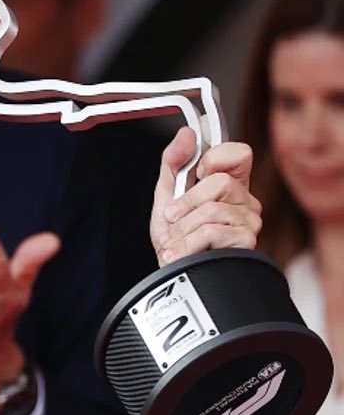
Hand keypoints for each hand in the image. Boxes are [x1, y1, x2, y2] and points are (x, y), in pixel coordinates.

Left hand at [152, 128, 261, 265]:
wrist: (173, 281)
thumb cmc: (174, 243)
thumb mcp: (165, 199)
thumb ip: (172, 164)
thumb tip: (186, 133)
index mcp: (230, 185)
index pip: (240, 153)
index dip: (214, 158)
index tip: (194, 174)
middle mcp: (245, 201)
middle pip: (220, 182)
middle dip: (185, 203)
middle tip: (172, 219)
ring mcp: (249, 222)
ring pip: (212, 210)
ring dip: (181, 230)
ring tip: (173, 244)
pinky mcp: (245, 243)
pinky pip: (212, 231)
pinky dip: (187, 244)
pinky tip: (179, 254)